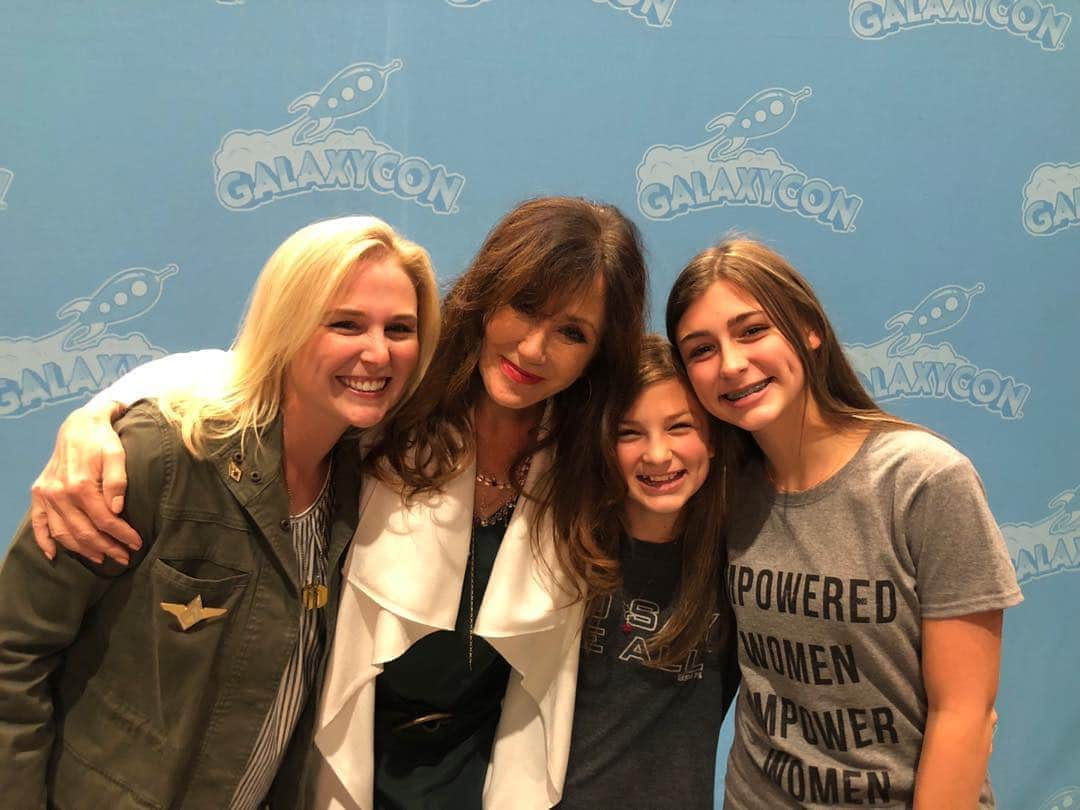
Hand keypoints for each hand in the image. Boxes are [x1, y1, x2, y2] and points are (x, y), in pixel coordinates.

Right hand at [30, 400, 140, 564]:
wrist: (80, 424)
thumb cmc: (103, 440)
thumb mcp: (117, 454)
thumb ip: (117, 481)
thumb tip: (117, 509)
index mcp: (80, 484)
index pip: (105, 520)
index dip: (122, 535)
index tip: (136, 544)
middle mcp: (60, 493)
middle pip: (84, 531)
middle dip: (106, 548)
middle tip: (124, 557)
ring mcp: (47, 494)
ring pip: (64, 533)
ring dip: (82, 550)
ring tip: (101, 558)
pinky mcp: (39, 493)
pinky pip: (38, 523)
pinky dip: (44, 541)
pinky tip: (54, 555)